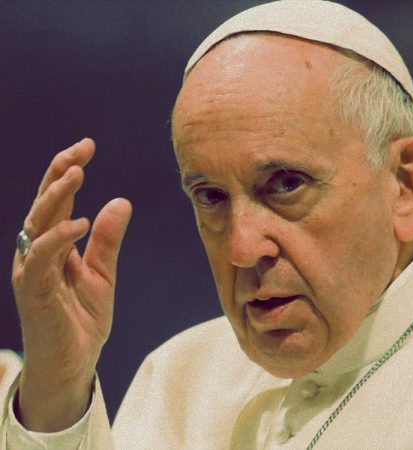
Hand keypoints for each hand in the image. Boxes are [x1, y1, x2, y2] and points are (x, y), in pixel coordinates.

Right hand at [11, 138, 131, 431]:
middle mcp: (37, 253)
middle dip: (59, 173)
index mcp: (53, 246)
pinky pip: (44, 258)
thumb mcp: (102, 273)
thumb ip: (107, 240)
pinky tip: (79, 222)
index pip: (58, 200)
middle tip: (79, 149)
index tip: (87, 146)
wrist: (74, 363)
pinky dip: (59, 238)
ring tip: (77, 173)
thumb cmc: (81, 319)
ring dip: (56, 197)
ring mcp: (33, 271)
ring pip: (38, 224)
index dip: (68, 171)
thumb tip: (120, 201)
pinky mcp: (35, 291)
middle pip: (44, 204)